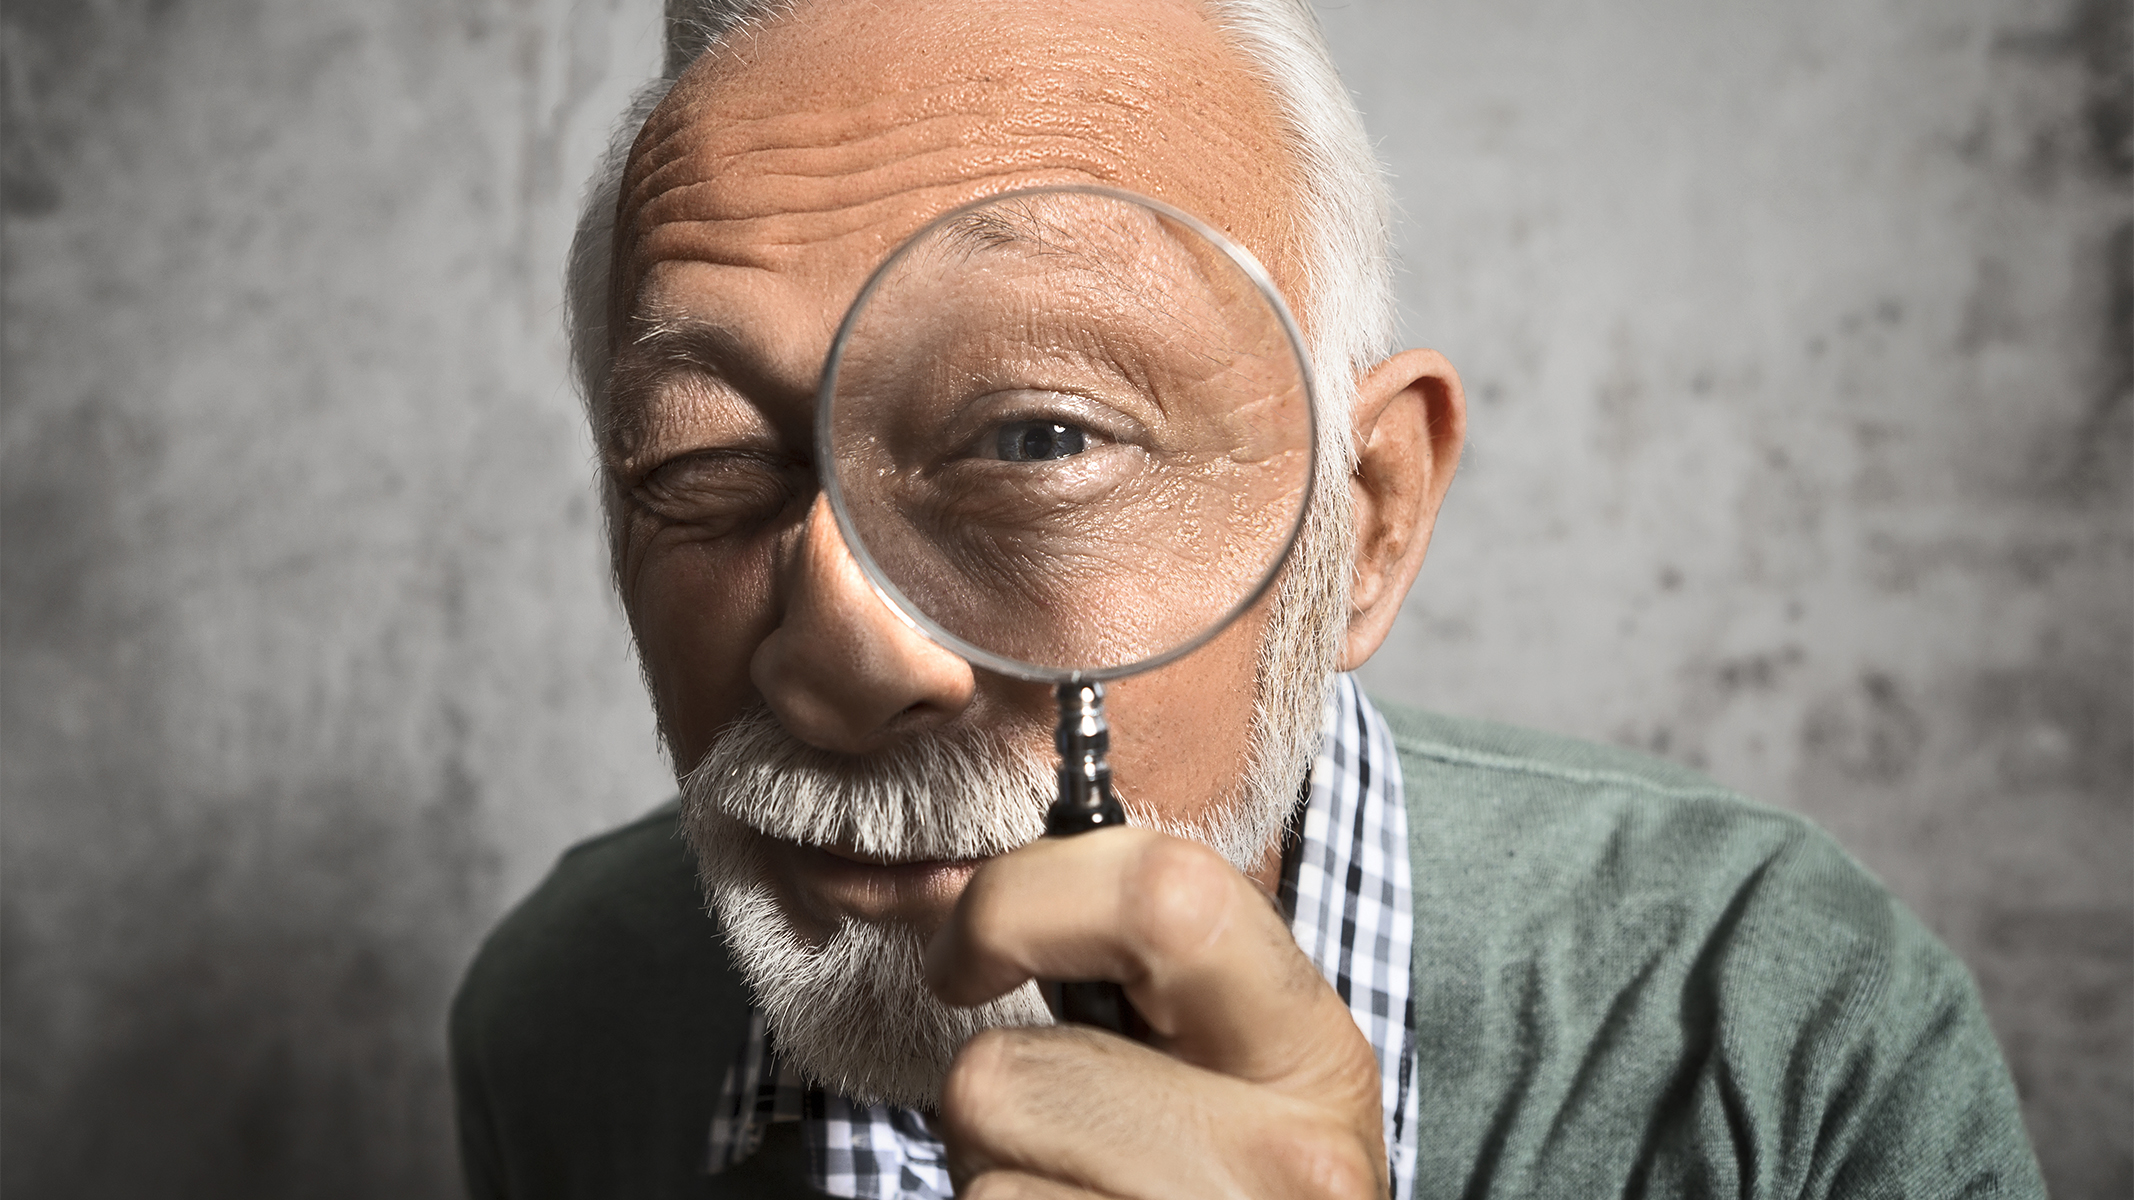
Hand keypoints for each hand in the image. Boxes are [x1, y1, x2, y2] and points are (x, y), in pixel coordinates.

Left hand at [923, 827, 1386, 1198]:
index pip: (1161, 896)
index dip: (1017, 901)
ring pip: (979, 1182)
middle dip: (993, 1104)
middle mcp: (1288, 1163)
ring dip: (998, 1190)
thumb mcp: (1240, 1074)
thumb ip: (1152, 970)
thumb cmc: (1237, 1187)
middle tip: (1061, 1134)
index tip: (969, 957)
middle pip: (1003, 1076)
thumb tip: (974, 881)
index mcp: (1313, 1053)